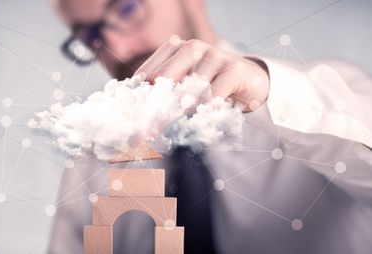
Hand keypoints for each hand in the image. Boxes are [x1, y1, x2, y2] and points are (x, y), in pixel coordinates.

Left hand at [134, 37, 269, 111]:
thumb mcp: (187, 86)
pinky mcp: (234, 68)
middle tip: (148, 127)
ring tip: (171, 124)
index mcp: (175, 49)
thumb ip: (167, 94)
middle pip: (167, 77)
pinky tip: (202, 115)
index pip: (151, 71)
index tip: (133, 117)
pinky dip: (207, 105)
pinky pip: (216, 90)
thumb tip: (142, 115)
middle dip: (157, 104)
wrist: (249, 81)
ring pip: (191, 85)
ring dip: (181, 107)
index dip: (140, 95)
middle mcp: (193, 48)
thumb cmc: (211, 85)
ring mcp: (214, 55)